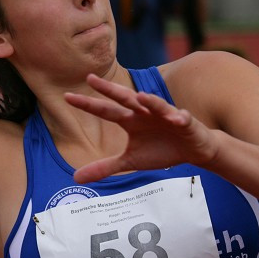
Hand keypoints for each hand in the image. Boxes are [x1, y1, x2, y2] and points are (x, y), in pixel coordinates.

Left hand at [64, 73, 219, 182]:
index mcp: (129, 120)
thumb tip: (75, 178)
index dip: (87, 104)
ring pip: (156, 104)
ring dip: (150, 101)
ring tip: (141, 97)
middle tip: (90, 78)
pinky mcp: (185, 121)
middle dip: (109, 89)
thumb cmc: (160, 150)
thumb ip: (104, 167)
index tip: (66, 96)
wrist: (192, 151)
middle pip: (125, 98)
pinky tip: (177, 118)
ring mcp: (164, 114)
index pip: (105, 110)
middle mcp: (144, 112)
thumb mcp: (129, 161)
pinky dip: (178, 118)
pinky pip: (181, 118)